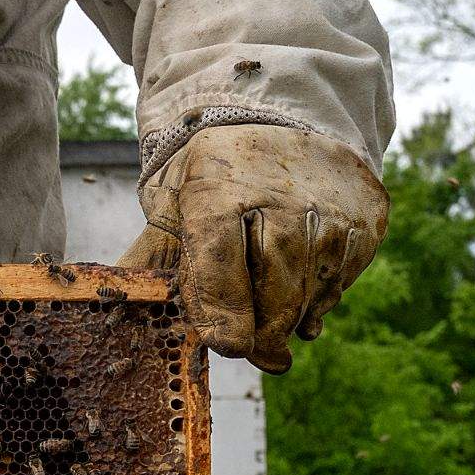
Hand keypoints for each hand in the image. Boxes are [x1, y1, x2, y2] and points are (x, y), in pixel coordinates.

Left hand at [122, 124, 386, 371]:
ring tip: (273, 319)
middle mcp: (281, 194)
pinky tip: (301, 288)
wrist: (285, 122)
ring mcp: (330, 206)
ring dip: (289, 319)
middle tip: (253, 351)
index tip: (226, 345)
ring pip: (311, 292)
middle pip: (275, 288)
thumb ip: (150, 261)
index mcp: (217, 187)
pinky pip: (340, 282)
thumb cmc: (215, 178)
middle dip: (261, 332)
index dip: (222, 307)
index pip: (220, 258)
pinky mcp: (366, 219)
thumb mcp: (173, 204)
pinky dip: (319, 299)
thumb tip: (109, 306)